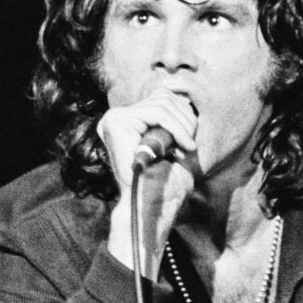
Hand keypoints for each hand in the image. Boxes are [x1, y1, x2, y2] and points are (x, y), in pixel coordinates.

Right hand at [97, 90, 198, 276]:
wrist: (152, 207)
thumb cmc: (165, 185)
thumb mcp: (174, 147)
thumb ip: (173, 121)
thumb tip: (183, 95)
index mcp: (127, 123)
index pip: (161, 97)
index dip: (183, 115)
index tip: (189, 143)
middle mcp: (115, 119)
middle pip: (162, 96)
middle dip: (185, 120)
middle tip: (189, 146)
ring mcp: (113, 119)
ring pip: (162, 103)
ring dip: (182, 126)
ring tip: (184, 148)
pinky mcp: (116, 122)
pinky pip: (157, 113)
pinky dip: (177, 128)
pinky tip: (183, 147)